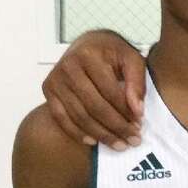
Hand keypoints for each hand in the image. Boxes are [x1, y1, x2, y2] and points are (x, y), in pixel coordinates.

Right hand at [41, 31, 145, 149]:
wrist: (86, 43)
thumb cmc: (112, 52)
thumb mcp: (131, 58)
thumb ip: (137, 82)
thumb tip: (137, 111)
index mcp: (89, 56)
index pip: (110, 91)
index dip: (126, 111)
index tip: (139, 125)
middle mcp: (68, 67)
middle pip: (94, 106)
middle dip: (116, 127)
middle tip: (132, 141)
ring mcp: (55, 79)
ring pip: (79, 115)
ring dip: (100, 134)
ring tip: (119, 144)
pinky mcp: (48, 90)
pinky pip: (61, 117)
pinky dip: (77, 132)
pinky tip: (93, 141)